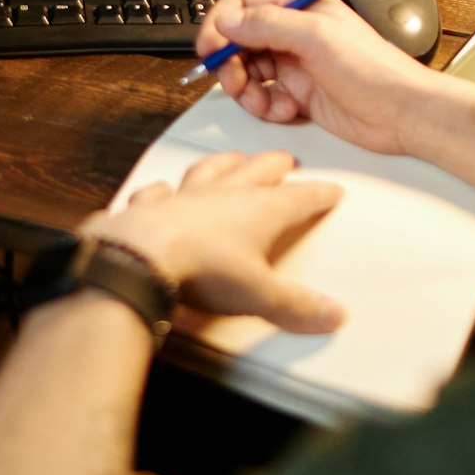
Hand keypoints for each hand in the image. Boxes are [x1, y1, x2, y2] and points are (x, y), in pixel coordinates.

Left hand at [86, 149, 343, 332]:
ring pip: (210, 170)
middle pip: (256, 171)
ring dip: (224, 163)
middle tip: (285, 160)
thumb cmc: (202, 268)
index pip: (299, 198)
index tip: (332, 189)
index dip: (318, 193)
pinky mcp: (152, 207)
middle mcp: (223, 194)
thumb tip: (332, 315)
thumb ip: (297, 306)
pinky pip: (159, 192)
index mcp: (258, 210)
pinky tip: (162, 188)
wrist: (142, 255)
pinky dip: (163, 190)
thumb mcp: (260, 294)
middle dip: (274, 165)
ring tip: (234, 159)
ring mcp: (185, 196)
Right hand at [195, 0, 444, 156]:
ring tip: (264, 101)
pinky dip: (266, 106)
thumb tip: (229, 21)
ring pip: (246, 71)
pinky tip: (287, 110)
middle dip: (231, 63)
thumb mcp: (318, 38)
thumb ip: (269, 24)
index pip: (244, 2)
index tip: (213, 46)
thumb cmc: (376, 71)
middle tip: (235, 82)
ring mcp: (294, 63)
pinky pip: (262, 96)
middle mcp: (294, 31)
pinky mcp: (297, 93)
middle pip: (239, 39)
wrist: (402, 114)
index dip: (222, 23)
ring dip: (247, 90)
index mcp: (300, 5)